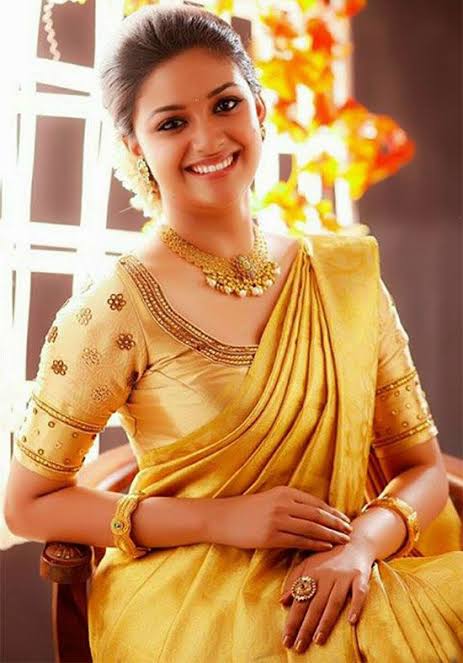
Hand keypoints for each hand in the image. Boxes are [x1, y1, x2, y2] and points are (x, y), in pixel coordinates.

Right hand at [213, 486, 352, 550]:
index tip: (345, 520)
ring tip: (342, 541)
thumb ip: (290, 502)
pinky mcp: (270, 537)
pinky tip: (325, 547)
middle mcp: (282, 504)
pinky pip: (299, 541)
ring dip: (330, 535)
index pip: (316, 503)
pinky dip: (315, 544)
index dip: (333, 512)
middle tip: (349, 532)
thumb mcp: (270, 499)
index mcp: (284, 492)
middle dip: (336, 524)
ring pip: (312, 528)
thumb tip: (314, 512)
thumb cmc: (247, 509)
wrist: (222, 518)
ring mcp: (277, 520)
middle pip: (317, 515)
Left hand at [279, 540, 374, 653]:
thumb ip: (294, 580)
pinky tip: (351, 621)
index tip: (286, 639)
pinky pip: (359, 593)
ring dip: (325, 622)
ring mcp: (344, 577)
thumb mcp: (308, 563)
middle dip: (305, 627)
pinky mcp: (360, 577)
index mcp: (312, 573)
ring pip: (334, 602)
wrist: (353, 540)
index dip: (292, 620)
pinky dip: (356, 606)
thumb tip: (282, 601)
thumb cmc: (328, 556)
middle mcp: (327, 575)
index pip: (300, 601)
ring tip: (317, 640)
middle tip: (298, 647)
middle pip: (315, 605)